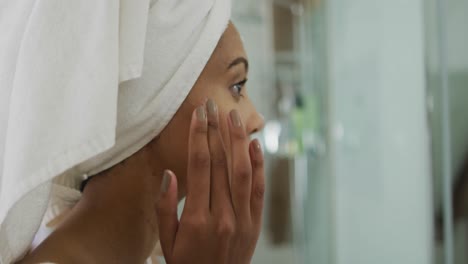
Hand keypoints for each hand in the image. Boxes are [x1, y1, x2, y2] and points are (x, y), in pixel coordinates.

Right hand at [156, 99, 264, 263]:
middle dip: (216, 130)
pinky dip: (258, 165)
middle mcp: (223, 216)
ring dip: (238, 140)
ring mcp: (243, 219)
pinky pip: (259, 189)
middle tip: (213, 105)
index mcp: (196, 220)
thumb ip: (164, 207)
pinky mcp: (256, 223)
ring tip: (232, 115)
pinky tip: (254, 144)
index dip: (199, 136)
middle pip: (221, 163)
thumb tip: (169, 173)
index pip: (200, 167)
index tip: (198, 115)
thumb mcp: (166, 242)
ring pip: (242, 171)